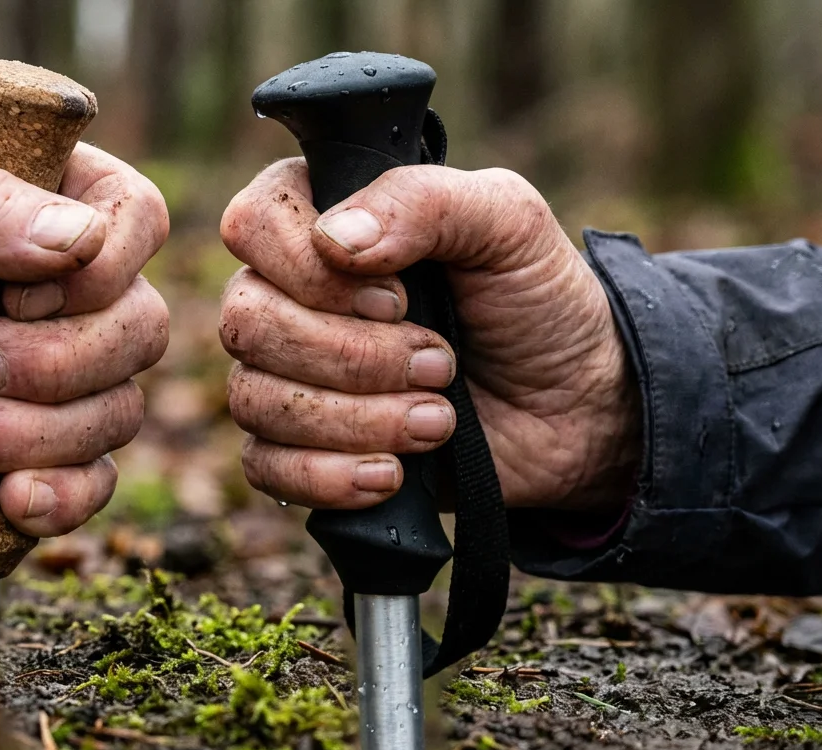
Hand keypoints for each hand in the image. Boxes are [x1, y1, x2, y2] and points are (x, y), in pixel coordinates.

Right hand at [219, 160, 638, 511]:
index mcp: (322, 219)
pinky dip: (329, 475)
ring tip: (437, 422)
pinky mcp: (299, 447)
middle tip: (439, 364)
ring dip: (355, 419)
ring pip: (255, 398)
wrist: (575, 408)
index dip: (311, 270)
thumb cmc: (536, 301)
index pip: (253, 224)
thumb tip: (336, 239)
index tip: (397, 298)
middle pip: (247, 322)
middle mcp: (287, 293)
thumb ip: (424, 202)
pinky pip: (265, 466)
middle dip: (353, 357)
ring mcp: (286, 373)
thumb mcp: (508, 223)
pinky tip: (392, 473)